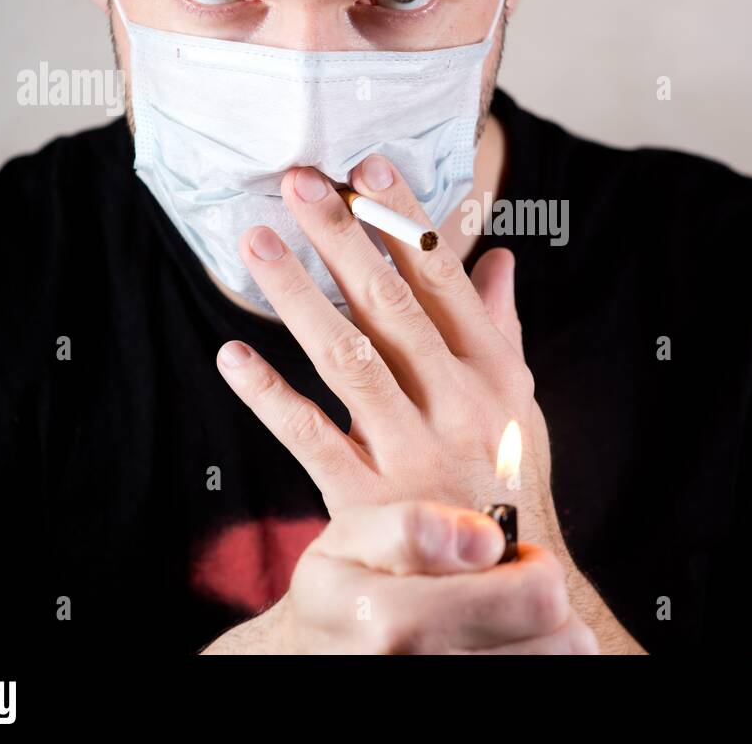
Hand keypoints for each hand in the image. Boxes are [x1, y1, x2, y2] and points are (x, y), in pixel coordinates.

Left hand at [215, 153, 643, 652]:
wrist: (501, 585)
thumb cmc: (505, 477)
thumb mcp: (519, 401)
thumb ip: (502, 327)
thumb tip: (498, 258)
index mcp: (495, 373)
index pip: (444, 282)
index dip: (403, 220)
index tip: (366, 166)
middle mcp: (458, 404)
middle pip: (392, 306)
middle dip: (342, 238)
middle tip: (297, 183)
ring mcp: (412, 453)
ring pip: (349, 359)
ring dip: (298, 297)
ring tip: (257, 244)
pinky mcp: (368, 499)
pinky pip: (312, 438)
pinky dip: (269, 396)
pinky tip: (232, 355)